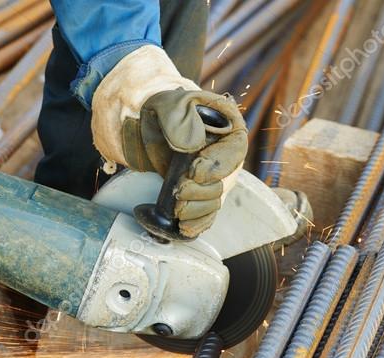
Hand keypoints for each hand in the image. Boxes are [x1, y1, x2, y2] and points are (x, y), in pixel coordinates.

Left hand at [91, 46, 247, 237]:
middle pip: (224, 183)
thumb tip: (191, 143)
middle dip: (201, 192)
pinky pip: (206, 213)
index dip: (216, 166)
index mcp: (229, 129)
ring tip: (176, 208)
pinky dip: (197, 223)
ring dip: (196, 209)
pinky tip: (184, 228)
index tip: (194, 171)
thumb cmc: (164, 108)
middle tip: (178, 191)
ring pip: (214, 201)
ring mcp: (216, 176)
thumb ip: (179, 117)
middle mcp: (227, 155)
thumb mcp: (169, 103)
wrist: (150, 122)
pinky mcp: (201, 191)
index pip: (233, 153)